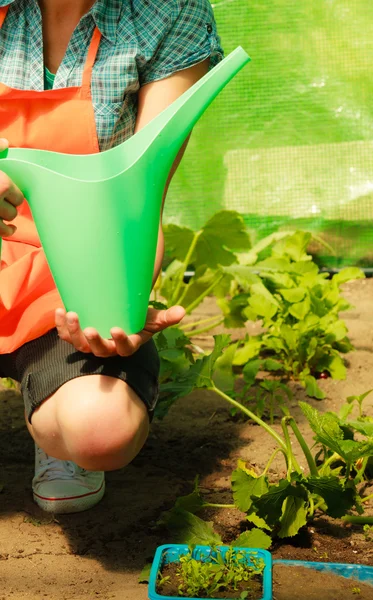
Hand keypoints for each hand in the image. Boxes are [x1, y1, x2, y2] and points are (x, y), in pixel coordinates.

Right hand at [0, 138, 23, 237]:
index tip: (9, 195)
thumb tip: (6, 143)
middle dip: (9, 208)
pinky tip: (9, 228)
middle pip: (13, 210)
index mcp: (2, 184)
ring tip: (5, 216)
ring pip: (8, 221)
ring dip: (7, 220)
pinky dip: (7, 231)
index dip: (14, 196)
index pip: (18, 196)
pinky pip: (2, 232)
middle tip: (4, 204)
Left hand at [55, 305, 185, 356]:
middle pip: (98, 351)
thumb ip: (167, 317)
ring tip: (71, 314)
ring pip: (79, 344)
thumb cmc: (139, 316)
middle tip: (90, 328)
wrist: (120, 312)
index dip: (120, 341)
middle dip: (93, 341)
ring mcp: (90, 343)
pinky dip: (61, 326)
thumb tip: (183, 312)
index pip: (124, 348)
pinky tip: (60, 311)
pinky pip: (66, 336)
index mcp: (127, 345)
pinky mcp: (77, 336)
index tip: (116, 329)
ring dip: (73, 331)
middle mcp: (107, 348)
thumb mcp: (153, 317)